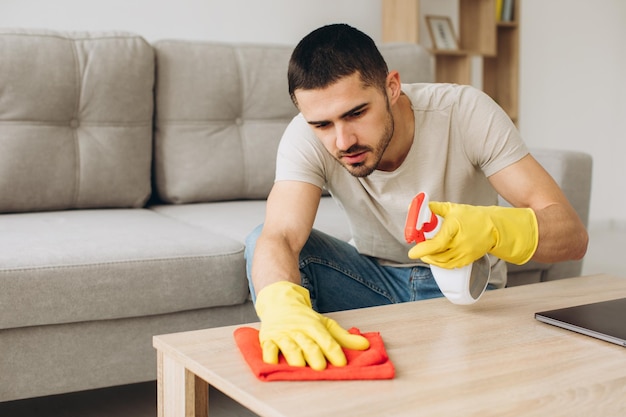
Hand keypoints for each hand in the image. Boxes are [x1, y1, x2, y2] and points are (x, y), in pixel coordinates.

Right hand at [254, 281, 369, 369]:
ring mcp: (282, 335)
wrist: (280, 302)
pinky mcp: (268, 339)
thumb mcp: (325, 324)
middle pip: (308, 344)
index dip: (334, 351)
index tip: (341, 363)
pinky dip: (269, 356)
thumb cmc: (304, 318)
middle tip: (320, 367)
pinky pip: (268, 348)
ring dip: (294, 356)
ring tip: (299, 366)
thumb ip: (344, 337)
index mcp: (314, 326)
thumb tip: (365, 346)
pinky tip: (271, 363)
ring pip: (289, 346)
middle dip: (314, 355)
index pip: (326, 339)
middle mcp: (298, 330)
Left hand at [408, 201, 537, 267]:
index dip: (422, 249)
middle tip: (418, 248)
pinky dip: (440, 262)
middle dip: (424, 253)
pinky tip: (436, 256)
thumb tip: (418, 206)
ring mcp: (465, 253)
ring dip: (431, 258)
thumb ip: (434, 208)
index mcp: (455, 228)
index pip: (436, 243)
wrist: (493, 227)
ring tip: (426, 251)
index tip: (412, 252)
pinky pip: (450, 265)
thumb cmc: (472, 217)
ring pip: (442, 262)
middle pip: (437, 254)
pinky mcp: (467, 260)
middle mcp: (461, 243)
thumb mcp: (452, 209)